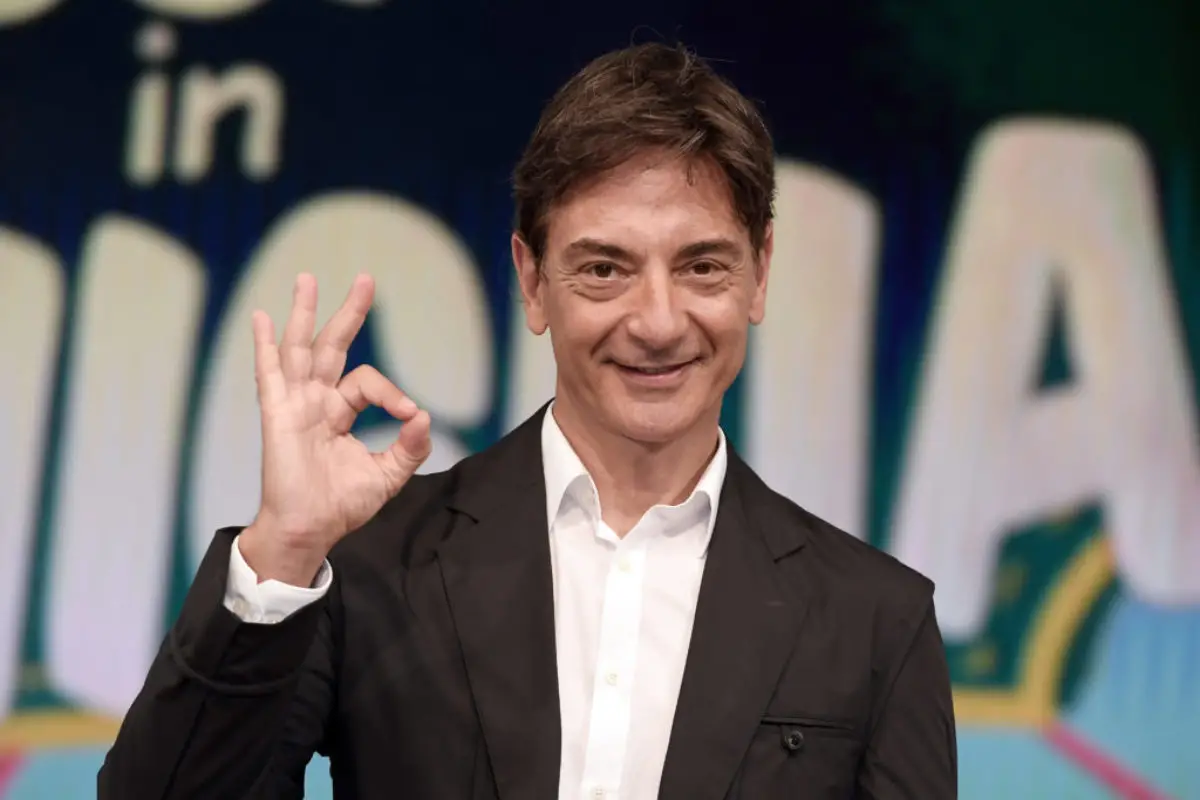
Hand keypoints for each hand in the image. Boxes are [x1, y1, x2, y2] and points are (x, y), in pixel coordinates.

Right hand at [240, 272, 430, 585]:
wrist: (310, 530)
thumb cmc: (341, 505)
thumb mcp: (387, 475)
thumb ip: (410, 447)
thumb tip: (424, 416)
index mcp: (341, 411)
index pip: (368, 382)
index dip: (392, 394)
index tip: (410, 416)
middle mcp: (317, 401)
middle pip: (334, 345)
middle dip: (350, 312)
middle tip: (366, 279)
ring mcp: (295, 404)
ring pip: (301, 349)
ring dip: (304, 314)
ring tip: (307, 279)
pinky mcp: (278, 415)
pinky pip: (269, 375)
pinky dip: (264, 346)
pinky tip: (261, 318)